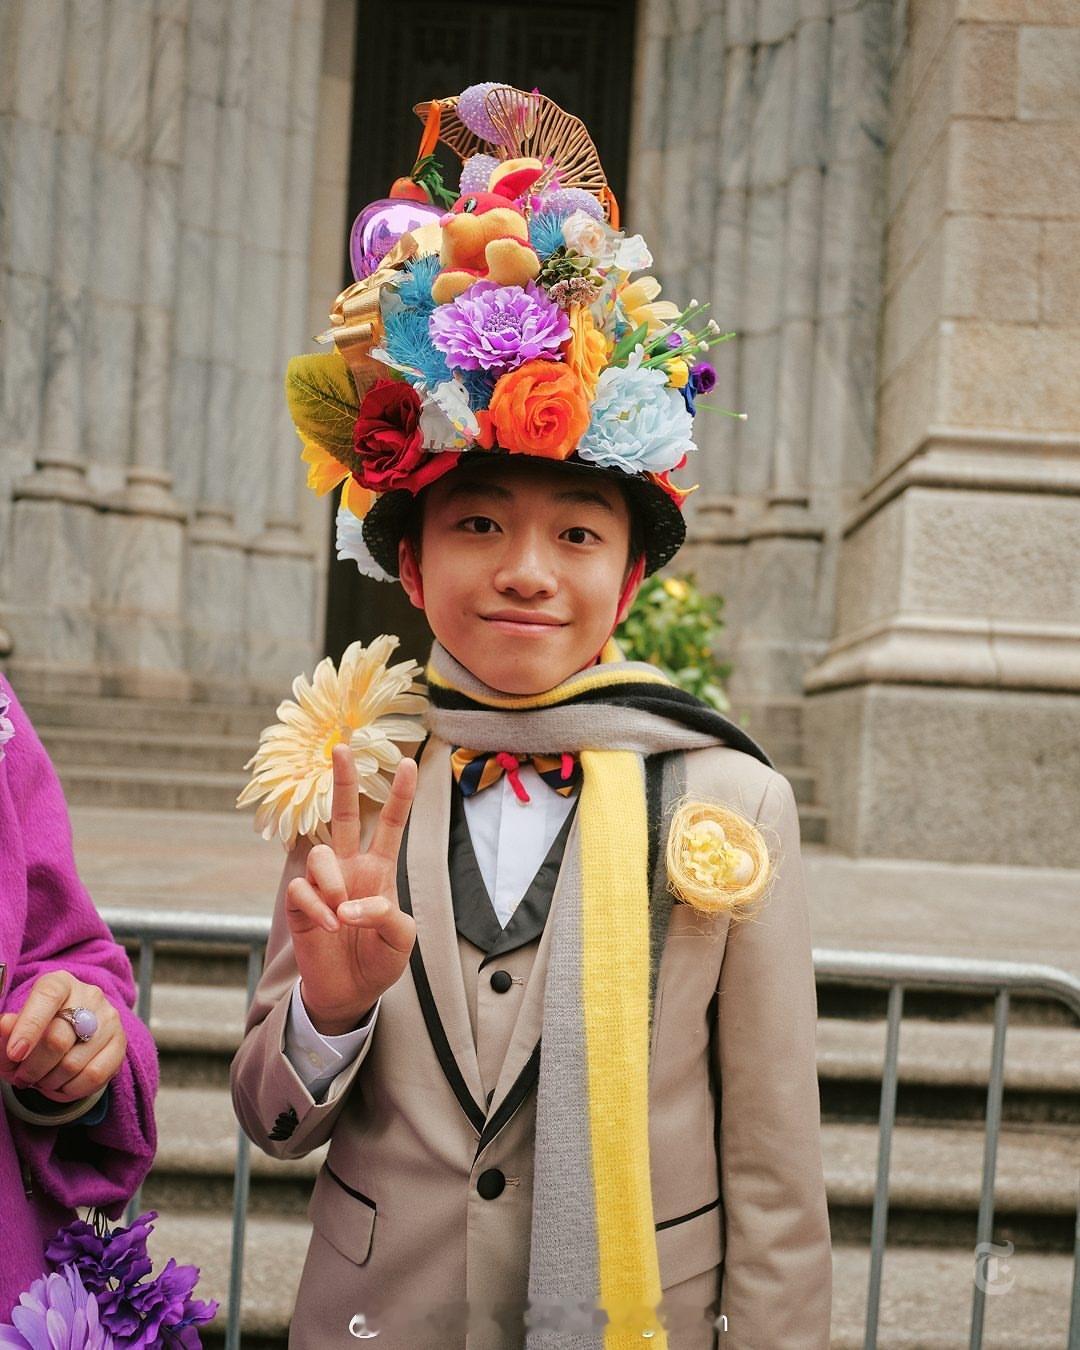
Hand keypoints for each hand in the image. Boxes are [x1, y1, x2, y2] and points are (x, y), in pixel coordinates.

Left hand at [0, 972, 125, 1103]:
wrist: (70, 1038)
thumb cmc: (35, 1034)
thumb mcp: (13, 1032)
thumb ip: (5, 1032)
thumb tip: (4, 1025)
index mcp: (60, 983)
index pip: (47, 996)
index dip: (29, 1026)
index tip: (15, 1054)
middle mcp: (89, 995)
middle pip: (58, 1038)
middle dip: (33, 1068)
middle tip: (22, 1078)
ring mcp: (109, 1018)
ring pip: (74, 1063)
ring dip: (50, 1082)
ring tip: (42, 1080)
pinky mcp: (120, 1043)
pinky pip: (94, 1075)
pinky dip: (71, 1090)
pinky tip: (61, 1085)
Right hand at [285, 744, 417, 1035]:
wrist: (350, 993)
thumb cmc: (379, 960)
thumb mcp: (401, 939)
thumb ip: (387, 915)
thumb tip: (352, 903)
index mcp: (379, 869)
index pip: (390, 824)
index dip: (400, 796)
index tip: (409, 763)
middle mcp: (349, 867)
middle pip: (345, 814)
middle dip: (343, 780)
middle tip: (342, 747)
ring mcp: (323, 883)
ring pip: (320, 853)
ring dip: (331, 881)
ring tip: (340, 915)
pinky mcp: (300, 905)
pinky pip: (302, 890)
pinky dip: (317, 906)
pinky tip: (328, 928)